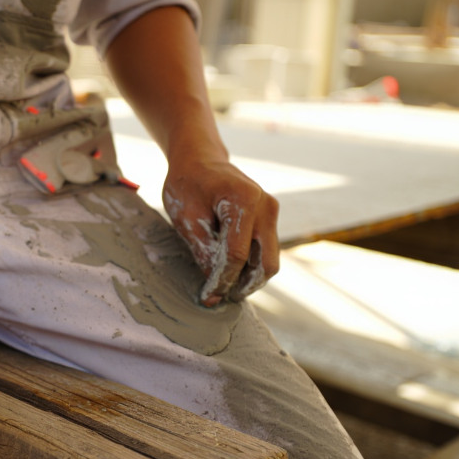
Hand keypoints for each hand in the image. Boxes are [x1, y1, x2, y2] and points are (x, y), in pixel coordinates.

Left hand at [163, 150, 279, 306]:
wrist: (199, 159)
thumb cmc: (188, 184)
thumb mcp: (187, 218)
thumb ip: (204, 250)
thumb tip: (216, 284)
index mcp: (245, 200)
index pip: (238, 255)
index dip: (223, 281)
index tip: (208, 298)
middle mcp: (267, 206)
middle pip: (266, 263)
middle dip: (245, 286)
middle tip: (221, 299)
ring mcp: (272, 211)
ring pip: (269, 260)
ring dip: (249, 279)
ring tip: (223, 289)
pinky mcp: (269, 218)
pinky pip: (265, 250)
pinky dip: (250, 266)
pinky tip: (230, 274)